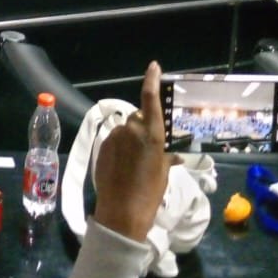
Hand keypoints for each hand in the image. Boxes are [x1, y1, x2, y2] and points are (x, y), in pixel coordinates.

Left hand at [91, 62, 169, 242]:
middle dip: (142, 128)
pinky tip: (122, 167)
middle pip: (138, 119)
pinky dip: (119, 149)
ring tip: (134, 164)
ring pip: (125, 131)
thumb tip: (175, 156)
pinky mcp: (102, 146)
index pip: (150, 99)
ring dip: (130, 140)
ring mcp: (114, 137)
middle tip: (148, 151)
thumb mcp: (163, 174)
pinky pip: (114, 141)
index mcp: (151, 133)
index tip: (154, 66)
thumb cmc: (150, 193)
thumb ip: (167, 159)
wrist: (122, 211)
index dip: (152, 80)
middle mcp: (131, 129)